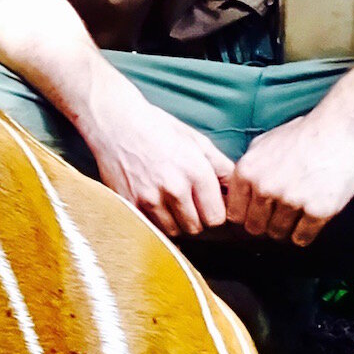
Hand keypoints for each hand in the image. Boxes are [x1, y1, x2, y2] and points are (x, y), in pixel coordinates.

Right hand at [77, 85, 234, 238]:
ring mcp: (149, 198)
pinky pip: (151, 227)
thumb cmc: (159, 129)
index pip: (216, 217)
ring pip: (173, 230)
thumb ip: (221, 168)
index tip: (208, 206)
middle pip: (196, 228)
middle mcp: (174, 188)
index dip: (214, 212)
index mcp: (196, 172)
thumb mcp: (197, 141)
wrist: (116, 123)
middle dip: (195, 218)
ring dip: (175, 222)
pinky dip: (155, 220)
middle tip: (189, 204)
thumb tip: (237, 191)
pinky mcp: (129, 203)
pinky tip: (154, 204)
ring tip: (170, 203)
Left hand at [228, 108, 353, 245]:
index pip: (234, 213)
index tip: (257, 214)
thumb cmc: (303, 135)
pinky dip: (305, 234)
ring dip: (286, 229)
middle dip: (265, 224)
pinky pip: (301, 238)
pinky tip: (310, 220)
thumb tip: (234, 192)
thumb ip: (247, 169)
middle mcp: (265, 188)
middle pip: (254, 227)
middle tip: (278, 215)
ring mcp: (291, 200)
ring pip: (277, 234)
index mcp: (248, 172)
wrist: (341, 129)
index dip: (246, 215)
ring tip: (297, 214)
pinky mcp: (318, 210)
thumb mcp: (263, 144)